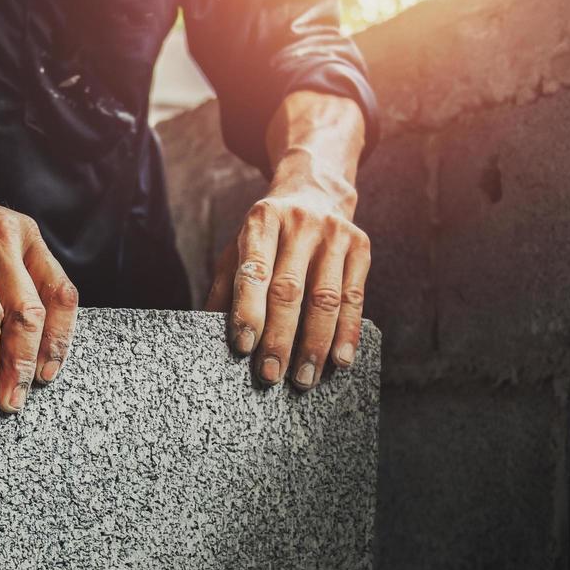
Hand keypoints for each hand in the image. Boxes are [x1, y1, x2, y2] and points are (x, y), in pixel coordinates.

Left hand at [205, 180, 368, 389]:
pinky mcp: (360, 246)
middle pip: (290, 289)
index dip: (248, 310)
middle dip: (279, 338)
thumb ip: (226, 289)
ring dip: (315, 344)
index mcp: (262, 220)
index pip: (254, 270)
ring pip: (325, 298)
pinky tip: (339, 361)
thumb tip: (209, 334)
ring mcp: (334, 233)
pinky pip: (355, 297)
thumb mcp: (239, 249)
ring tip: (303, 379)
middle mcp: (299, 223)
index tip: (243, 347)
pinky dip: (347, 333)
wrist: (315, 191)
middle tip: (270, 375)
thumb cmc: (268, 235)